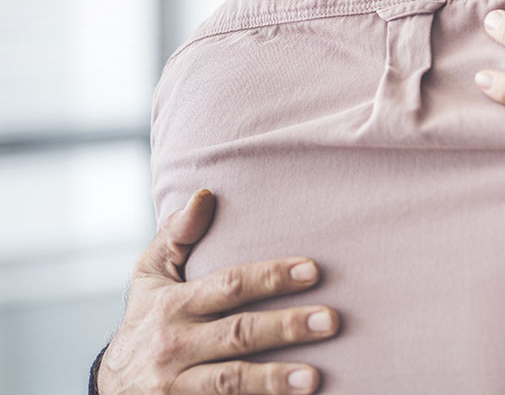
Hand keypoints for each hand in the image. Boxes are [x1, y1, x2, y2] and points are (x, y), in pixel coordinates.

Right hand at [97, 189, 338, 394]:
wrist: (109, 390)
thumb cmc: (144, 321)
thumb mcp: (149, 276)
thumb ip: (177, 235)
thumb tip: (206, 193)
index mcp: (172, 304)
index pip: (230, 285)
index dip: (271, 277)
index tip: (314, 270)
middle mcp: (174, 345)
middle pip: (238, 333)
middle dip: (286, 327)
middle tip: (332, 320)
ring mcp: (177, 386)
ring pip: (231, 382)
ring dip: (274, 380)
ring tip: (315, 378)